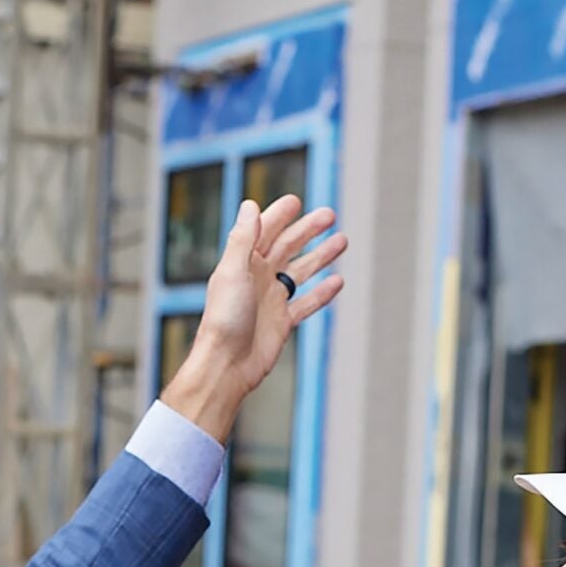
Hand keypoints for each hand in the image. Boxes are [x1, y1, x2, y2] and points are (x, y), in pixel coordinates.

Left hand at [165, 193, 346, 440]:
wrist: (227, 365)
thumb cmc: (224, 319)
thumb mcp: (232, 272)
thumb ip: (242, 239)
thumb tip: (250, 205)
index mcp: (242, 263)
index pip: (264, 231)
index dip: (279, 215)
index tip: (296, 201)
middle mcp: (258, 278)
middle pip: (287, 247)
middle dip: (307, 230)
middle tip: (330, 215)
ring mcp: (271, 300)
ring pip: (301, 271)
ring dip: (321, 256)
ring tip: (342, 240)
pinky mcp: (282, 322)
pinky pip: (306, 302)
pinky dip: (322, 292)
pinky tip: (338, 281)